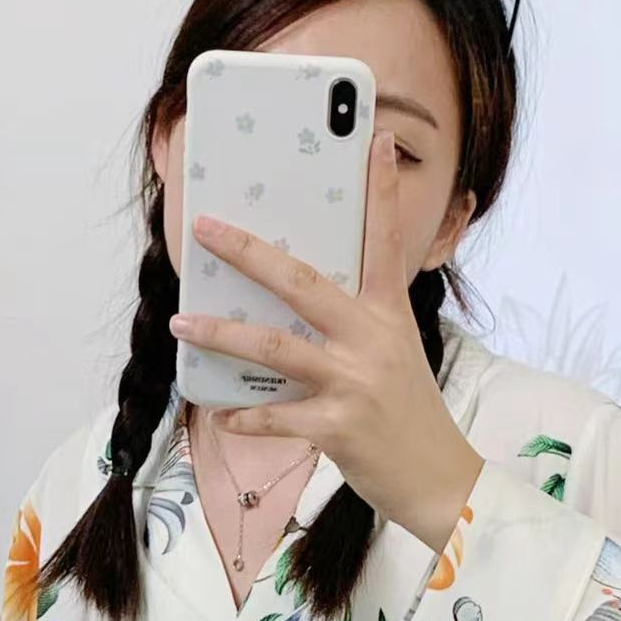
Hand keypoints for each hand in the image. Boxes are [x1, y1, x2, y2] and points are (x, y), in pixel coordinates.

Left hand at [169, 128, 483, 553]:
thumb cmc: (407, 415)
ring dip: (222, 334)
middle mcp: (371, 339)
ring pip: (274, 347)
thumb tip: (291, 306)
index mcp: (388, 315)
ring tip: (183, 323)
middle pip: (301, 282)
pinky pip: (275, 415)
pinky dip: (246, 414)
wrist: (438, 480)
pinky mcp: (338, 427)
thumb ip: (354, 326)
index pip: (383, 240)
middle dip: (248, 252)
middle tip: (206, 228)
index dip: (381, 190)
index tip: (378, 141)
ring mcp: (353, 382)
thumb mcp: (394, 356)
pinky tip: (223, 412)